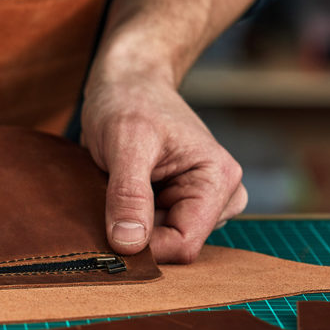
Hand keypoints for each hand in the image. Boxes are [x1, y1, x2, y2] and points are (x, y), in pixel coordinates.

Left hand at [81, 70, 246, 263]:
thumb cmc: (129, 101)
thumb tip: (130, 244)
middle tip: (109, 198)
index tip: (109, 230)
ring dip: (132, 224)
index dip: (146, 247)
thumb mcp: (125, 143)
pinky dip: (131, 218)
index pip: (185, 244)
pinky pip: (154, 230)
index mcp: (219, 179)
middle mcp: (220, 195)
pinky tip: (120, 191)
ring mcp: (201, 201)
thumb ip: (129, 194)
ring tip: (116, 187)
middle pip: (175, 246)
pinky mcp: (180, 202)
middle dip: (139, 233)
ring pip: (162, 240)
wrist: (128, 81)